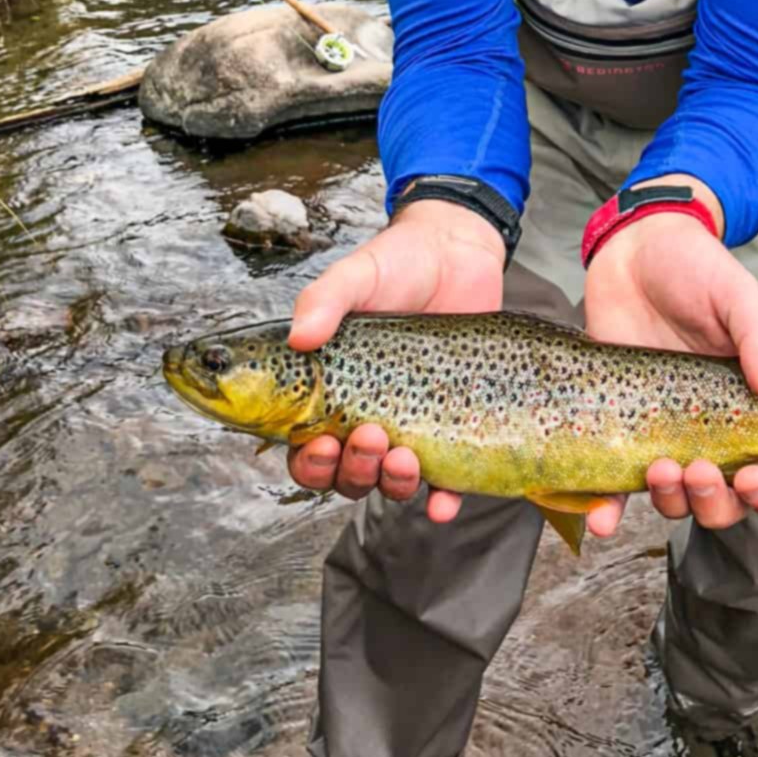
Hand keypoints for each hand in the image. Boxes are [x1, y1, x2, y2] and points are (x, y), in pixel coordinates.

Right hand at [286, 201, 503, 516]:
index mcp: (331, 390)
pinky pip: (446, 480)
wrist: (458, 252)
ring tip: (404, 455)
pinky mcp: (454, 424)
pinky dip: (441, 501)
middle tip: (368, 436)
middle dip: (352, 471)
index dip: (308, 461)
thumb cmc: (397, 264)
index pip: (306, 448)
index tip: (320, 443)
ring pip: (390, 482)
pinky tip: (440, 504)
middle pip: (346, 474)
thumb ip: (324, 299)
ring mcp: (412, 421)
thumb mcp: (356, 275)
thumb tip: (299, 335)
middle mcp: (367, 415)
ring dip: (391, 483)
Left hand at [582, 196, 757, 538]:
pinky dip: (606, 509)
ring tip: (658, 468)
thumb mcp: (736, 294)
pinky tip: (602, 516)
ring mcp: (660, 432)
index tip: (754, 477)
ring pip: (674, 499)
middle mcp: (708, 430)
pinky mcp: (615, 427)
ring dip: (670, 502)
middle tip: (698, 468)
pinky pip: (612, 482)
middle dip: (715, 501)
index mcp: (749, 406)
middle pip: (723, 500)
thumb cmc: (694, 268)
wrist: (631, 248)